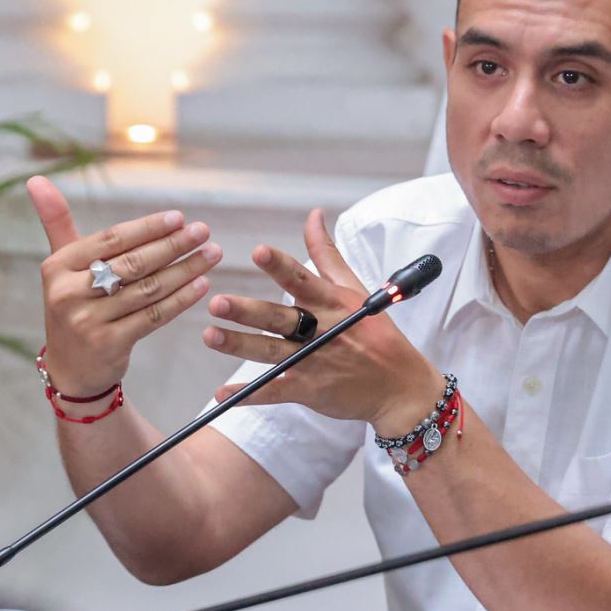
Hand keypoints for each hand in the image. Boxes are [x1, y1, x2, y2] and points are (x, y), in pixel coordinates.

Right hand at [29, 176, 221, 397]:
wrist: (71, 370)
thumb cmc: (73, 305)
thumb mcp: (61, 266)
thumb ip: (56, 222)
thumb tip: (36, 178)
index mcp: (58, 266)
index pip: (111, 240)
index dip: (148, 227)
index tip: (179, 218)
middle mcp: (68, 292)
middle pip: (132, 262)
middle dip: (173, 245)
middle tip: (203, 232)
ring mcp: (87, 321)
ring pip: (147, 289)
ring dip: (185, 270)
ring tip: (212, 255)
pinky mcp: (108, 344)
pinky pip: (153, 316)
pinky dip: (180, 299)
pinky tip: (201, 285)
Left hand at [204, 209, 442, 434]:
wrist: (400, 386)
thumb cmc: (376, 332)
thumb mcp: (354, 288)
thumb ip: (327, 254)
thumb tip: (312, 216)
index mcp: (331, 302)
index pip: (301, 279)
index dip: (280, 266)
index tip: (258, 252)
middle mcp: (320, 330)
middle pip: (279, 319)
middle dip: (248, 311)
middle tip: (218, 303)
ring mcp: (313, 362)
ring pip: (270, 352)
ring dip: (239, 345)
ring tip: (210, 335)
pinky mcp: (309, 390)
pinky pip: (274, 392)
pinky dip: (249, 394)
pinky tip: (223, 393)